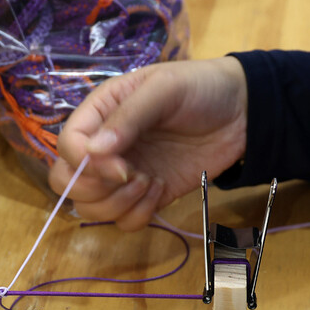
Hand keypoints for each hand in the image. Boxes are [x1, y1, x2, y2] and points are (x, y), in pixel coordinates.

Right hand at [48, 57, 247, 229]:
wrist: (242, 111)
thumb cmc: (200, 88)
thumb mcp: (164, 89)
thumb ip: (128, 118)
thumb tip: (93, 152)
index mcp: (100, 112)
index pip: (66, 145)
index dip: (84, 164)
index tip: (121, 168)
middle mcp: (104, 146)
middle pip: (66, 181)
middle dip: (94, 189)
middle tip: (134, 177)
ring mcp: (124, 173)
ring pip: (90, 208)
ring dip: (118, 205)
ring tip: (151, 183)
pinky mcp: (146, 196)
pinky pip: (124, 221)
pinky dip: (139, 214)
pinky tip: (162, 190)